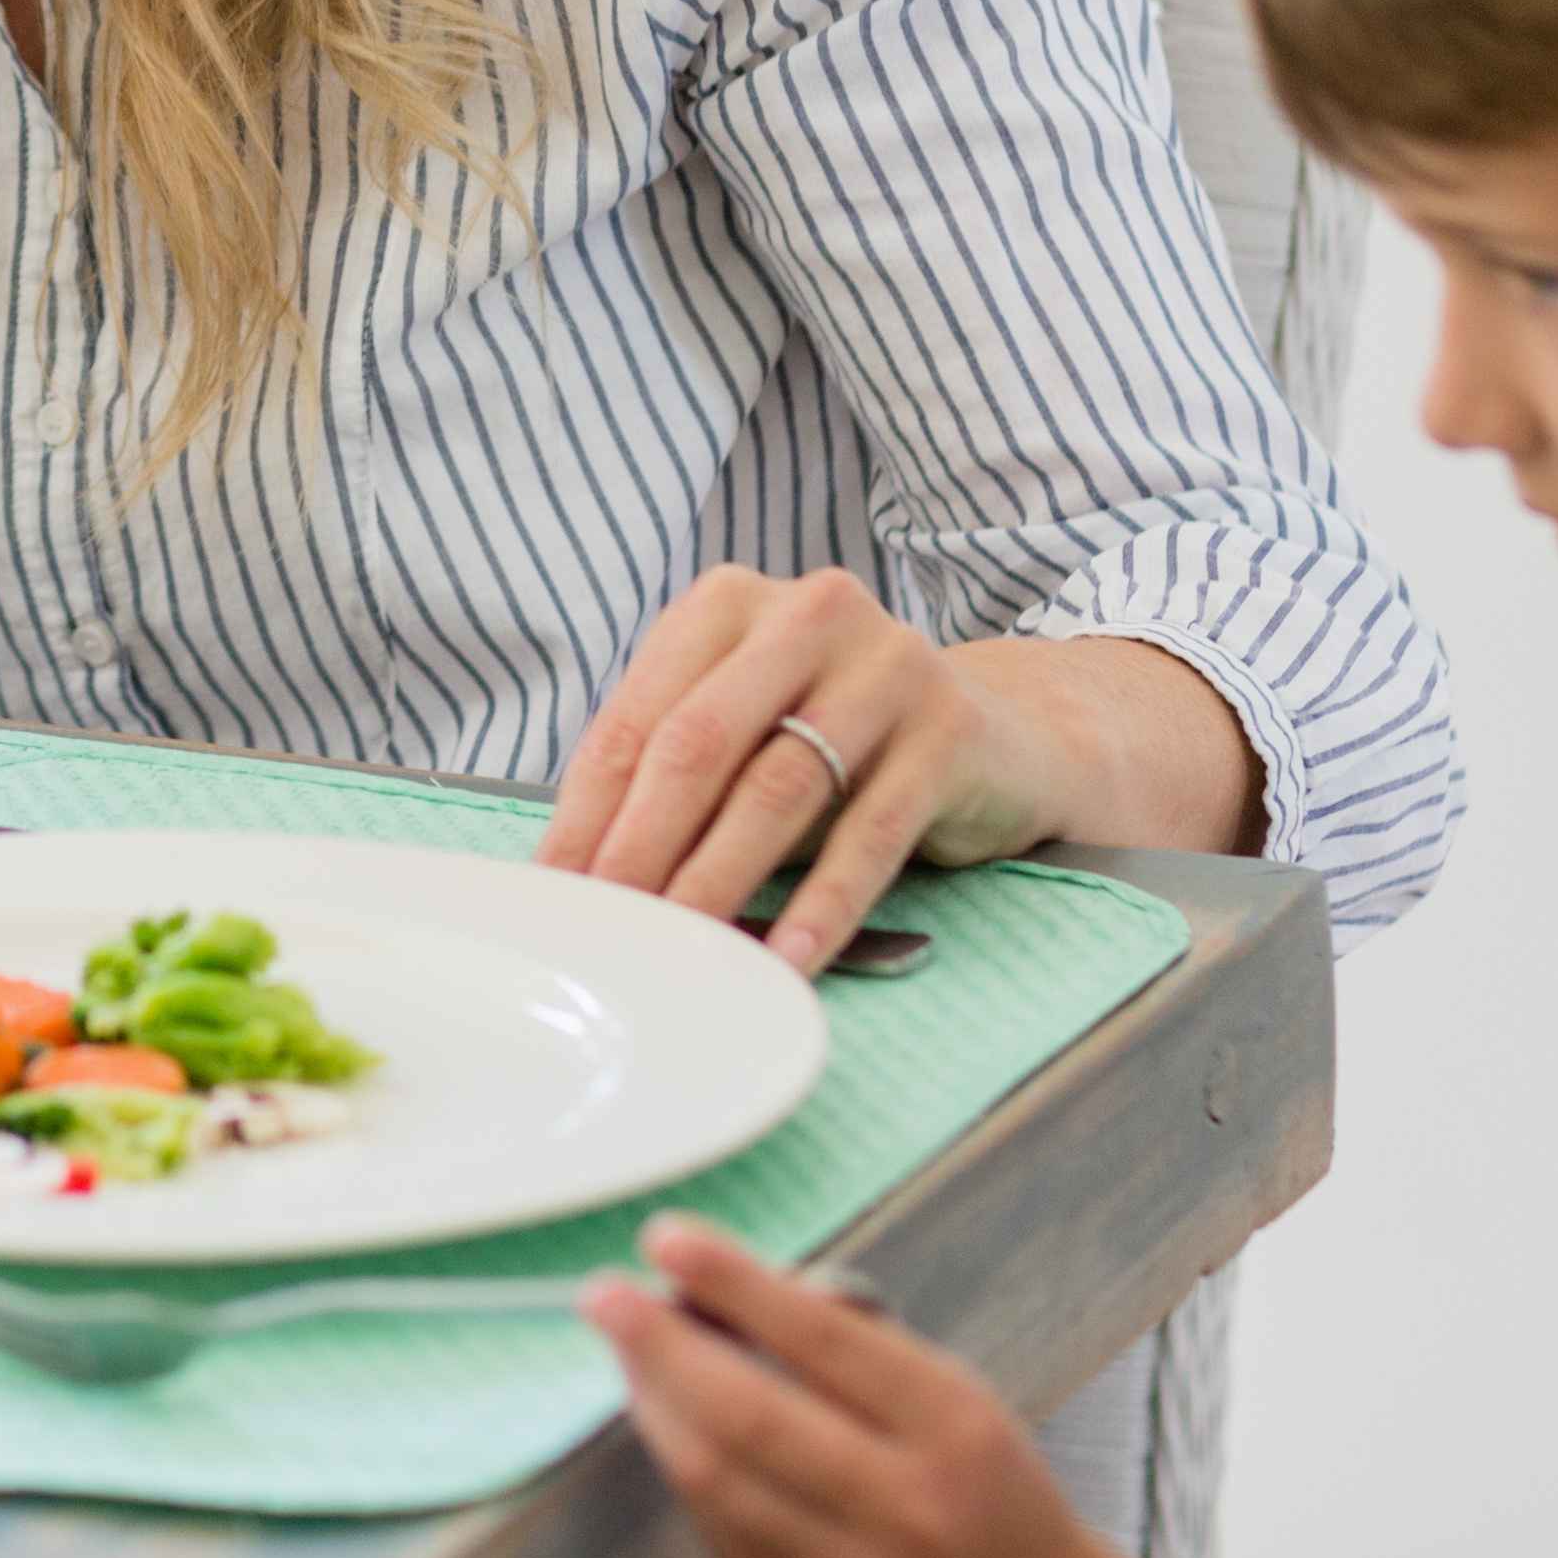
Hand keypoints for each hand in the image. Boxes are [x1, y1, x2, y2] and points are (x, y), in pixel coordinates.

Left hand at [540, 566, 1065, 973]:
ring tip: (682, 947)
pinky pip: (871, 831)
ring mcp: (885, 663)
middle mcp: (806, 613)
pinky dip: (823, 902)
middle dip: (642, 842)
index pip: (636, 716)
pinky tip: (788, 955)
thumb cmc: (840, 742)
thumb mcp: (750, 737)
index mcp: (729, 603)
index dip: (588, 809)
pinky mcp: (948, 727)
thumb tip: (582, 877)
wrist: (1003, 737)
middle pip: (699, 741)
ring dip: (721, 877)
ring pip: (779, 786)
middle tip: (609, 923)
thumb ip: (676, 782)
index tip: (555, 889)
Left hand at [583, 1215, 1179, 1557]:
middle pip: (749, 1418)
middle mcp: (903, 1511)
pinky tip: (665, 1417)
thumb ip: (849, 1341)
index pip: (825, 1343)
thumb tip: (716, 1288)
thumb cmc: (984, 1485)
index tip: (666, 1235)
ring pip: (714, 1480)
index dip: (735, 1283)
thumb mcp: (953, 1393)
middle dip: (660, 1346)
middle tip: (604, 1294)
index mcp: (954, 1432)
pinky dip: (681, 1462)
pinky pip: (716, 1529)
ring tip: (627, 1346)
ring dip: (653, 1402)